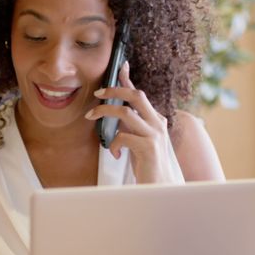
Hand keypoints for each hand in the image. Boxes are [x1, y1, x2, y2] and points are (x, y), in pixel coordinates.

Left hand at [85, 61, 179, 183]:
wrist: (162, 188)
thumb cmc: (148, 166)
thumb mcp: (138, 142)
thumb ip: (130, 127)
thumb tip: (115, 114)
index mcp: (155, 120)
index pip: (139, 94)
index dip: (128, 79)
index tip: (120, 65)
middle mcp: (157, 123)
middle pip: (135, 96)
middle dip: (114, 90)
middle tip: (97, 93)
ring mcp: (154, 135)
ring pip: (125, 112)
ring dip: (104, 112)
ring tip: (91, 118)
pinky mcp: (149, 148)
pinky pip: (122, 137)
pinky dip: (113, 144)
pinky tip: (114, 154)